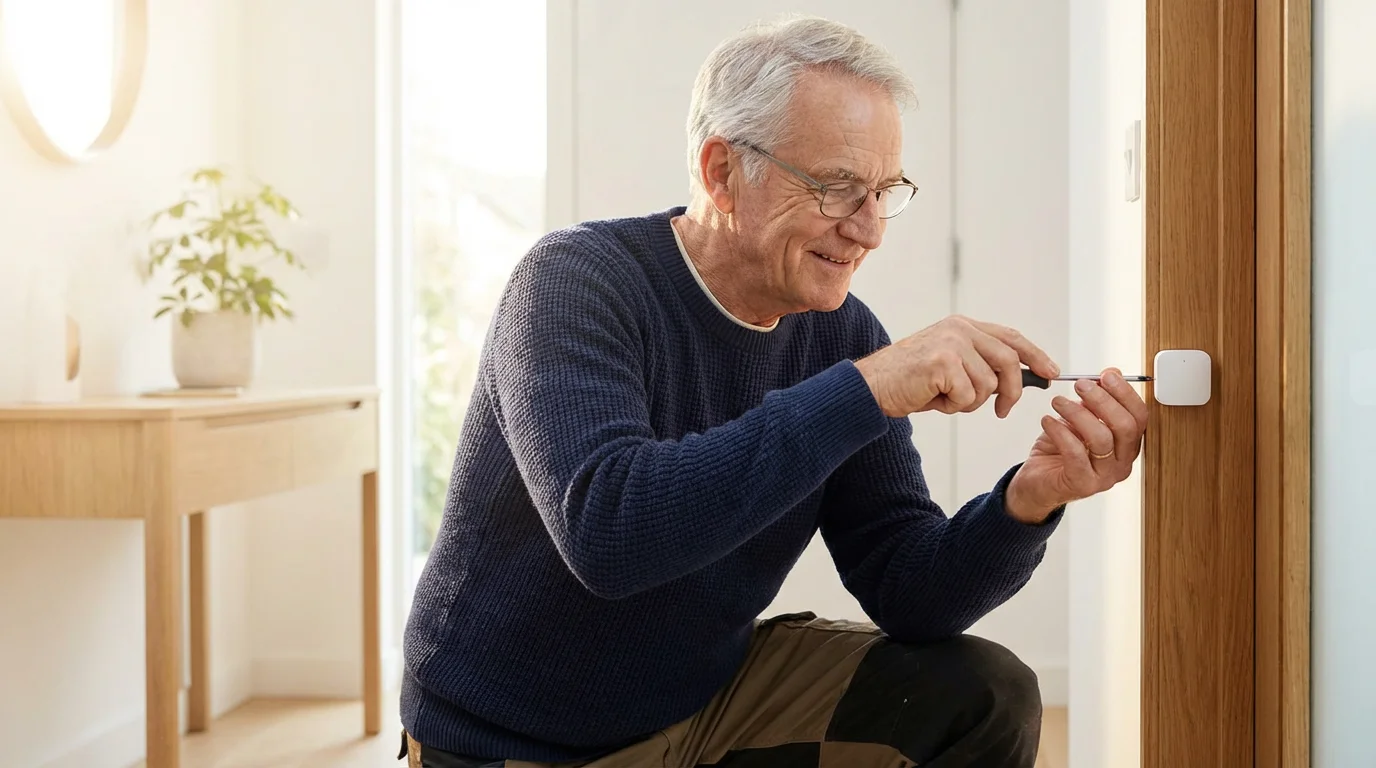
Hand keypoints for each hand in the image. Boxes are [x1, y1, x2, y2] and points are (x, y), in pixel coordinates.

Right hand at [855, 315, 1059, 418]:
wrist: (870, 387)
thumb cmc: (910, 382)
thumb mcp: (950, 365)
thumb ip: (980, 364)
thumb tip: (1020, 380)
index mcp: (963, 326)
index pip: (1010, 337)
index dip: (1035, 354)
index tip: (1052, 372)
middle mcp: (959, 329)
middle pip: (1008, 361)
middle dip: (1011, 391)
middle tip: (1003, 411)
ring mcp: (951, 343)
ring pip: (988, 384)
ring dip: (971, 403)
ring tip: (945, 399)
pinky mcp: (942, 362)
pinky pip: (968, 396)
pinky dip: (954, 407)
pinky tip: (933, 400)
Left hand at [1004, 368, 1149, 522]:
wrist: (1036, 481)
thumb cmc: (1060, 450)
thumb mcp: (1080, 419)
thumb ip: (1096, 401)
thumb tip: (1112, 373)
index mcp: (1127, 446)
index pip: (1139, 417)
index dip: (1125, 394)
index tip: (1107, 375)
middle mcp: (1122, 463)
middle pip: (1125, 427)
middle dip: (1103, 400)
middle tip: (1081, 385)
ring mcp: (1104, 477)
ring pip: (1101, 438)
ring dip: (1078, 413)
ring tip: (1057, 401)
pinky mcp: (1082, 484)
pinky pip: (1075, 453)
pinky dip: (1060, 432)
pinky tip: (1047, 420)